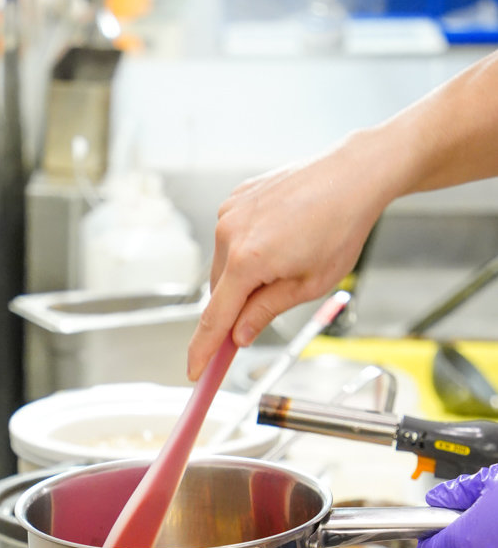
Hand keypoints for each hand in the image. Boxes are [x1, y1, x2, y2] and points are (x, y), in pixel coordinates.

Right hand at [186, 133, 391, 380]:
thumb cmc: (340, 227)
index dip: (203, 350)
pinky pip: (231, 238)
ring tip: (286, 260)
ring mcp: (229, 212)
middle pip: (218, 292)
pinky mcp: (235, 198)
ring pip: (224, 265)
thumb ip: (266, 312)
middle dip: (236, 309)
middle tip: (263, 313)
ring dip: (243, 276)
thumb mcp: (308, 285)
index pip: (215, 319)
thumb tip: (239, 336)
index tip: (195, 371)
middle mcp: (229, 233)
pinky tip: (279, 239)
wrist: (353, 175)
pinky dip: (247, 249)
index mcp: (247, 260)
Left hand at [417, 464, 497, 547]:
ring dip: (484, 540)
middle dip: (464, 531)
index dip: (427, 538)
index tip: (430, 530)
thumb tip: (438, 498)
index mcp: (467, 541)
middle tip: (480, 512)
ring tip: (496, 517)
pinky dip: (497, 546)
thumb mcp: (491, 481)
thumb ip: (457, 491)